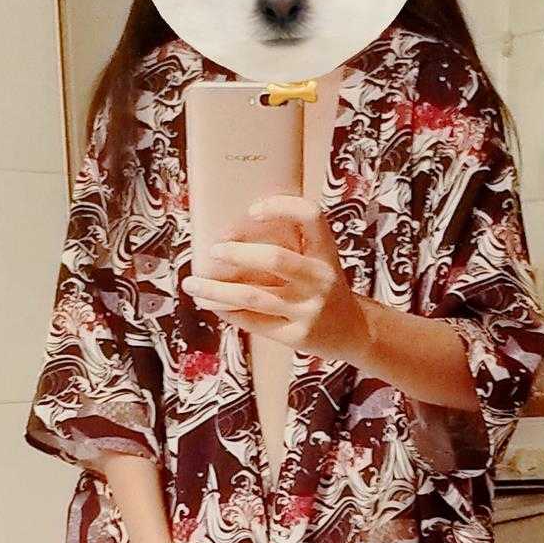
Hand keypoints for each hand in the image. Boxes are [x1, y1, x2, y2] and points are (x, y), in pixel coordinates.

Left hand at [181, 193, 365, 361]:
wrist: (351, 332)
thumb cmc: (321, 288)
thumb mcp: (316, 261)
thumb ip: (287, 247)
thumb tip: (226, 240)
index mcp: (326, 252)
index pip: (311, 216)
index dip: (282, 207)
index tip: (252, 210)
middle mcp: (321, 279)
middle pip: (275, 258)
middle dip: (237, 253)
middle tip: (212, 250)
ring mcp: (309, 310)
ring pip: (253, 296)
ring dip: (216, 291)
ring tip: (192, 285)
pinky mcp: (296, 335)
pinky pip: (252, 321)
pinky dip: (226, 311)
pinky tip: (211, 303)